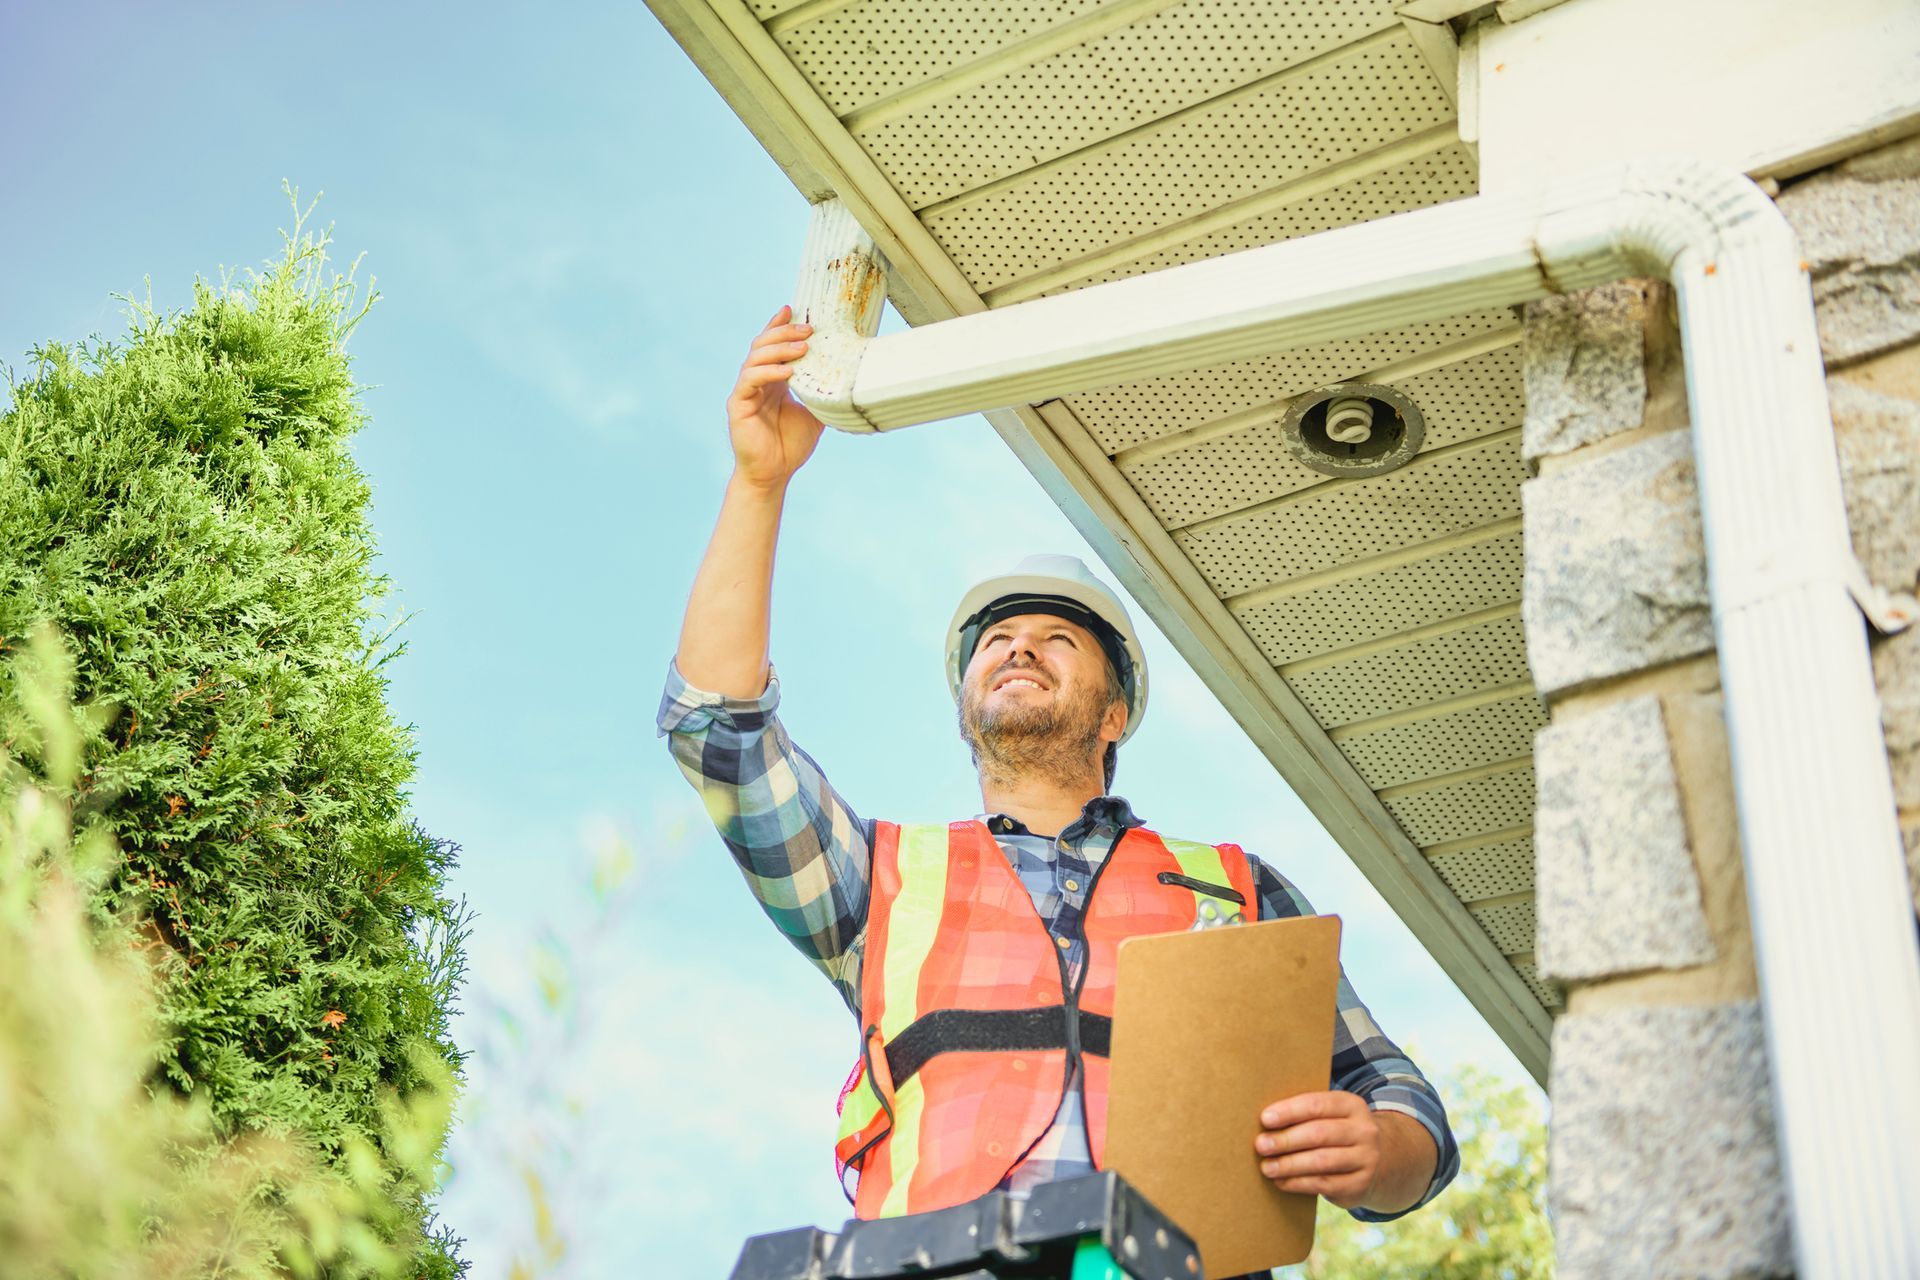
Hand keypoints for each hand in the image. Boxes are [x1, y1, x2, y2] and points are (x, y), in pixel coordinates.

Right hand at [727, 305, 825, 492]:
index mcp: (772, 380)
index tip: (793, 308)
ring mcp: (745, 392)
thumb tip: (846, 375)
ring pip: (756, 358)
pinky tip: (787, 372)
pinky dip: (769, 372)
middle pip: (763, 344)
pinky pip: (750, 380)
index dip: (779, 325)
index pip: (772, 345)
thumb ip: (821, 392)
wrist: (774, 474)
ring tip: (803, 347)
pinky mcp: (737, 405)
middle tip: (808, 330)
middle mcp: (756, 381)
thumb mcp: (815, 412)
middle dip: (785, 333)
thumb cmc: (791, 445)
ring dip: (780, 349)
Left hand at [1253, 1090, 1382, 1209]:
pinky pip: (1324, 1184)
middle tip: (1260, 1145)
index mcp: (1352, 1105)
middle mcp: (1364, 1131)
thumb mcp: (1332, 1116)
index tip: (1265, 1119)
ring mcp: (1366, 1159)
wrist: (1379, 1163)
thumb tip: (1265, 1122)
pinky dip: (1298, 1183)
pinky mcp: (1360, 1185)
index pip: (1317, 1105)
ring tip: (1266, 1167)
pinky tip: (1281, 1181)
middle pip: (1319, 1134)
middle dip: (1286, 1140)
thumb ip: (1306, 1115)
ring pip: (1321, 1161)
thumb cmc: (1338, 1134)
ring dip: (1289, 1164)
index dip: (1289, 1111)